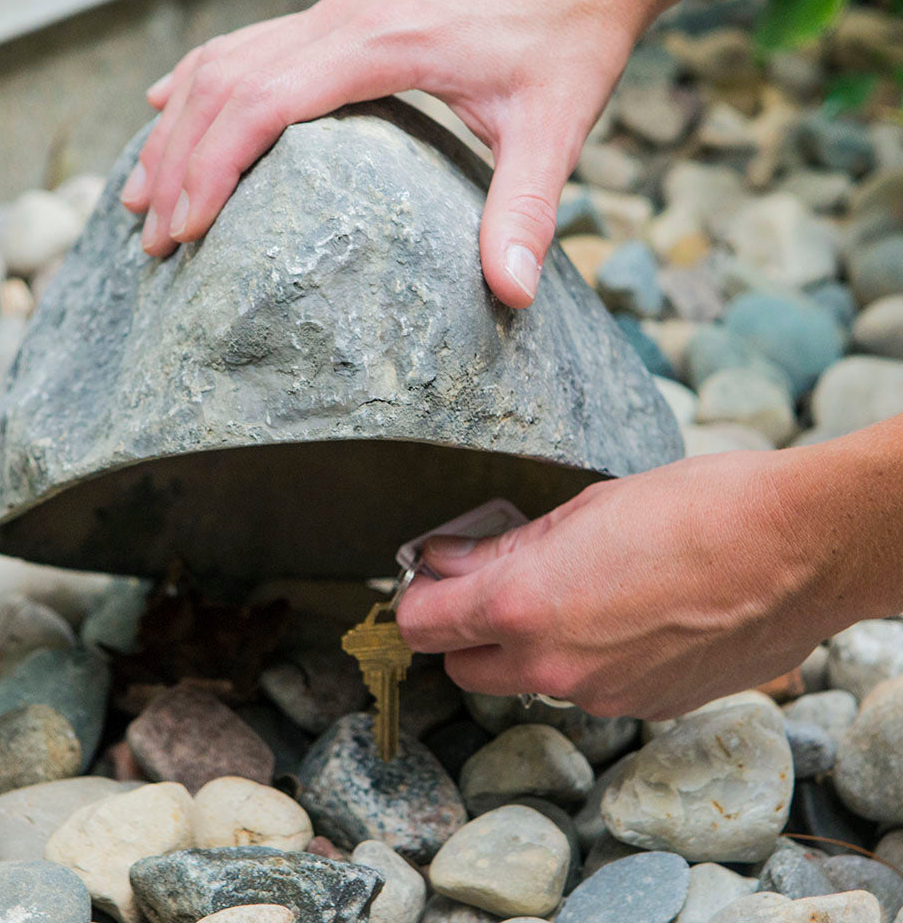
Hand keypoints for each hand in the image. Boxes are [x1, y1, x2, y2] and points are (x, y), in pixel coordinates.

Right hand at [120, 0, 657, 306]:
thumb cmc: (569, 33)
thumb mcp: (555, 126)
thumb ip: (526, 210)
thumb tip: (512, 294)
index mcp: (378, 45)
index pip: (260, 103)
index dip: (211, 167)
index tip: (183, 230)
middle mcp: (342, 19)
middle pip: (224, 84)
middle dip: (178, 161)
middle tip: (150, 234)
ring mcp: (339, 12)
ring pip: (226, 60)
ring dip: (178, 124)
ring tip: (141, 189)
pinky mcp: (347, 17)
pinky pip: (251, 44)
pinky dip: (204, 79)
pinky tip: (174, 103)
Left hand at [396, 428, 901, 719]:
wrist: (799, 549)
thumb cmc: (694, 509)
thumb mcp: (581, 511)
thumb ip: (503, 549)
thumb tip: (447, 560)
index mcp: (521, 609)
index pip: (420, 625)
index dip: (419, 597)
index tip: (436, 574)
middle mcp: (550, 668)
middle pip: (463, 667)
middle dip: (466, 629)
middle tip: (497, 581)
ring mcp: (600, 697)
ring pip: (527, 680)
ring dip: (529, 645)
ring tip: (578, 590)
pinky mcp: (646, 709)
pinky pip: (588, 689)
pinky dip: (587, 660)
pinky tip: (627, 615)